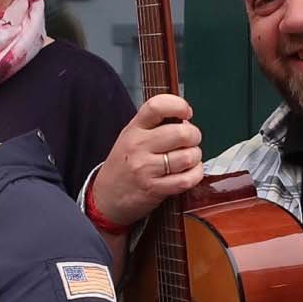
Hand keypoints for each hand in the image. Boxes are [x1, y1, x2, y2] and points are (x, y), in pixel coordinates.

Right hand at [89, 95, 205, 229]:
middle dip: (194, 136)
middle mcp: (139, 146)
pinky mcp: (154, 189)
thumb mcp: (131, 137)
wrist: (107, 196)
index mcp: (134, 129)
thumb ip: (155, 125)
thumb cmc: (124, 164)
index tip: (186, 113)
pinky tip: (189, 172)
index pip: (157, 106)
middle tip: (191, 141)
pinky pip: (187, 179)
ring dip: (195, 157)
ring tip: (188, 158)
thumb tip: (186, 120)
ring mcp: (145, 169)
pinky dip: (195, 174)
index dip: (178, 105)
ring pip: (188, 157)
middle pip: (182, 133)